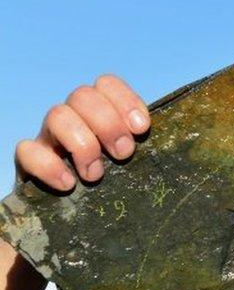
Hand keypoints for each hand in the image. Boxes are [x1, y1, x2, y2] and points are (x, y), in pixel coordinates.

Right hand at [14, 74, 150, 189]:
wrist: (76, 206)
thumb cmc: (115, 176)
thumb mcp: (131, 155)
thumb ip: (139, 141)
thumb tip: (150, 135)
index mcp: (99, 110)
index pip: (106, 83)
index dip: (125, 101)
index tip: (141, 129)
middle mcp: (73, 116)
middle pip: (82, 95)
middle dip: (108, 124)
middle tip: (124, 153)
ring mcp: (49, 136)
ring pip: (57, 115)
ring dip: (83, 144)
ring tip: (96, 174)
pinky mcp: (30, 160)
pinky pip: (27, 150)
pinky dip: (49, 166)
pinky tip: (69, 183)